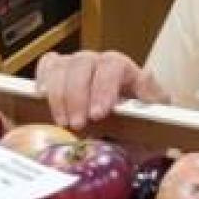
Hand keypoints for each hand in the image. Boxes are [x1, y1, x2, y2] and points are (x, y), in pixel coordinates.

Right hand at [35, 50, 169, 130]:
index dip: (104, 87)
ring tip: (62, 122)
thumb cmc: (143, 130)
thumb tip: (144, 105)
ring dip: (59, 94)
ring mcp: (81, 65)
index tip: (98, 114)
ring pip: (64, 64)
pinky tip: (42, 97)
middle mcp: (103, 63)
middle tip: (77, 124)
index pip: (115, 66)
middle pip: (84, 63)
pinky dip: (43, 78)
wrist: (133, 135)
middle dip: (78, 95)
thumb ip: (152, 114)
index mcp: (129, 72)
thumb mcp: (156, 126)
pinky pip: (49, 64)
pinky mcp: (62, 72)